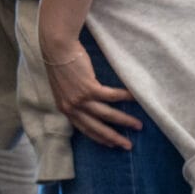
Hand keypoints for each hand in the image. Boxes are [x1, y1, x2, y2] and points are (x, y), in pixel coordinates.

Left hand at [39, 35, 139, 150]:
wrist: (56, 48)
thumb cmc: (61, 64)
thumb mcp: (64, 87)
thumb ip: (74, 99)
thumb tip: (88, 106)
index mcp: (65, 108)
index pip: (84, 128)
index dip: (99, 138)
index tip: (111, 144)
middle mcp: (71, 107)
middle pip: (96, 127)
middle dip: (114, 137)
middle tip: (127, 145)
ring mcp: (79, 99)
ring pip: (106, 115)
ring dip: (124, 121)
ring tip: (138, 125)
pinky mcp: (88, 88)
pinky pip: (112, 96)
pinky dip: (125, 97)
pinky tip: (135, 98)